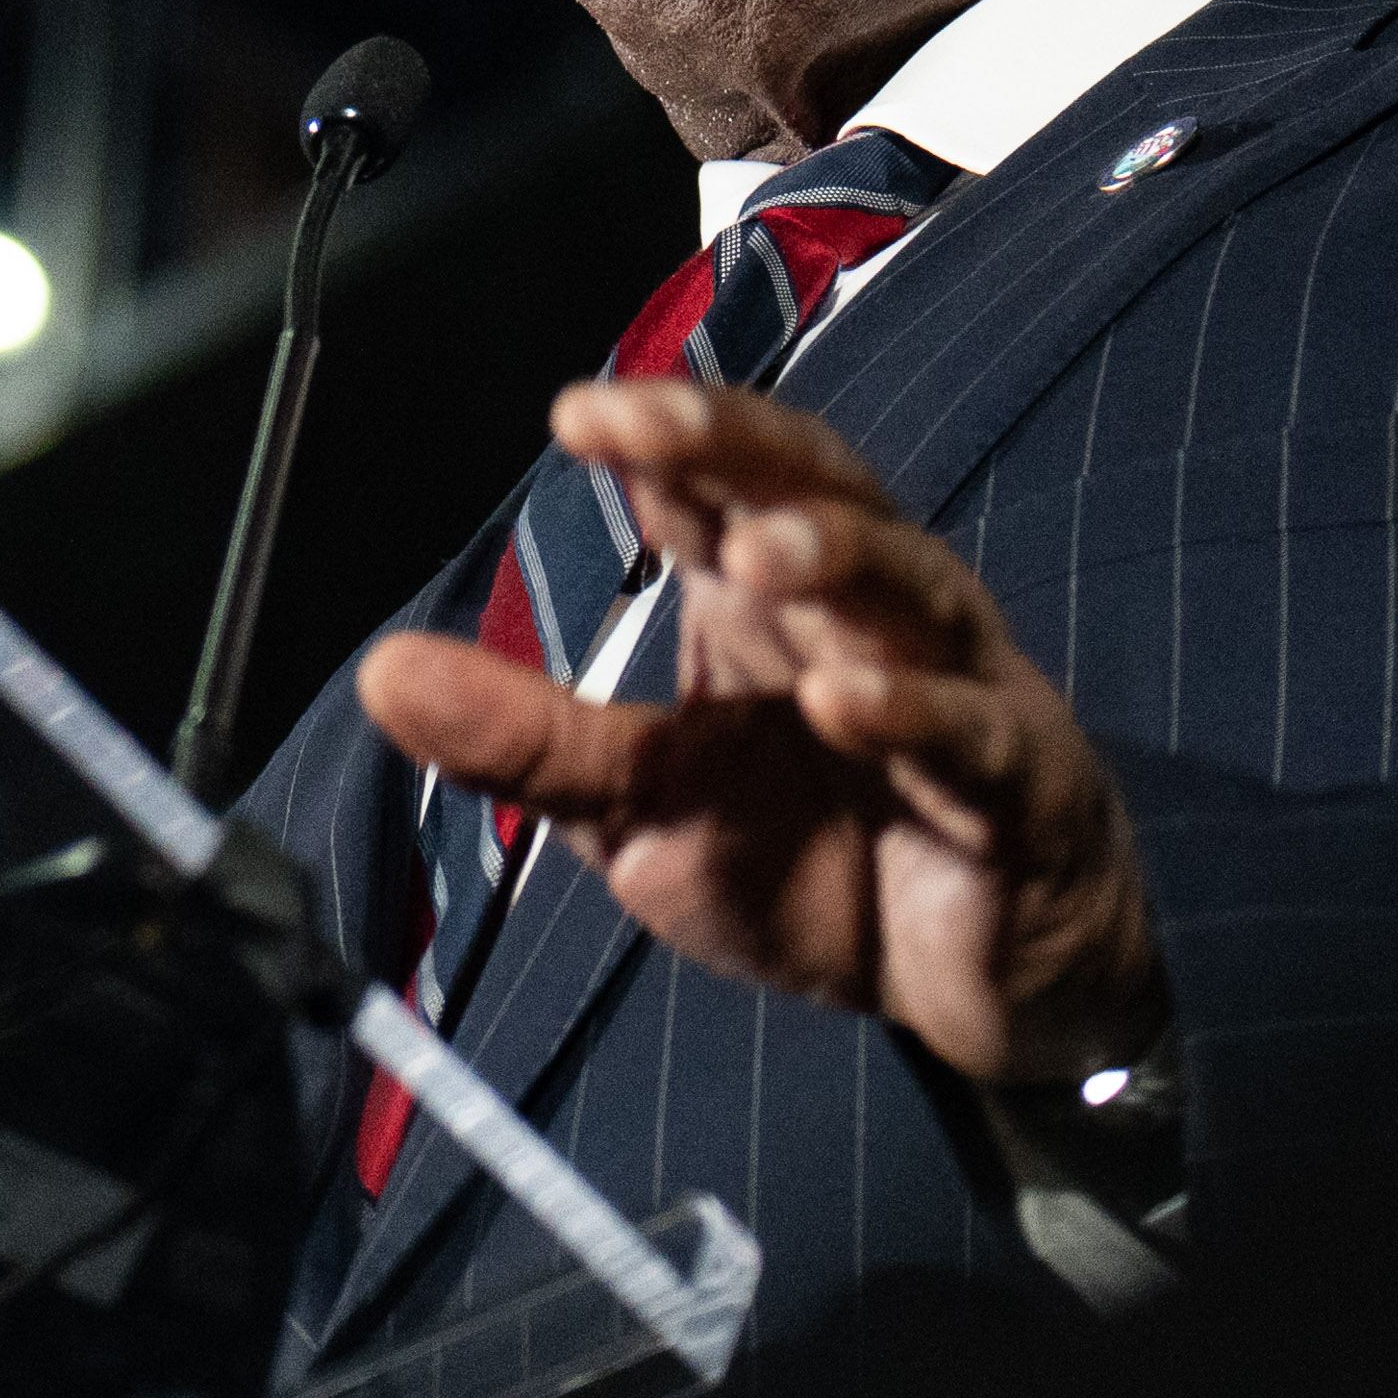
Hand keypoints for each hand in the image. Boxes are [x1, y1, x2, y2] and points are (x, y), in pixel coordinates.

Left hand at [352, 376, 1165, 1092]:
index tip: (574, 412)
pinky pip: (965, 730)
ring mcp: (954, 685)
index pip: (709, 488)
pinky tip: (843, 701)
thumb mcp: (638, 810)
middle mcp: (864, 615)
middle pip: (815, 489)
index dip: (657, 436)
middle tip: (649, 420)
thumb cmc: (812, 866)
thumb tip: (383, 671)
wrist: (966, 985)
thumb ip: (527, 742)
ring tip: (753, 550)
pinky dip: (909, 710)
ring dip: (833, 557)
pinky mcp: (1015, 783)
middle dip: (735, 444)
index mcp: (767, 605)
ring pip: (904, 586)